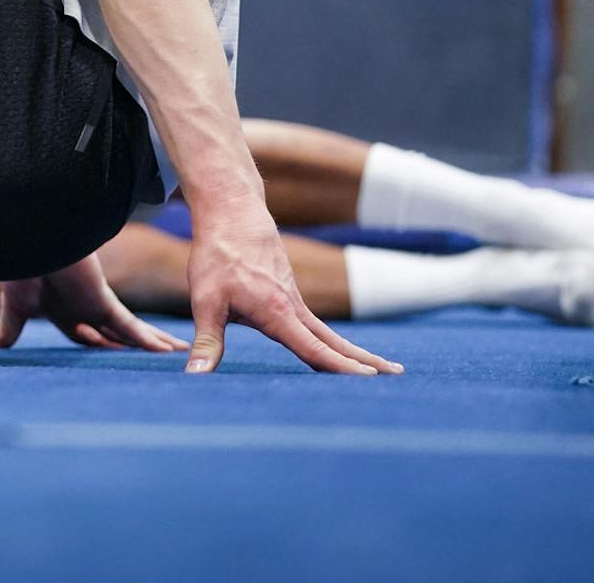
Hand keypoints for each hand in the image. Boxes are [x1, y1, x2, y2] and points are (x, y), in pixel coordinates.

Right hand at [0, 254, 183, 352]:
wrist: (29, 243)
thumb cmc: (18, 271)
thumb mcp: (12, 311)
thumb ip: (4, 333)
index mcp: (62, 311)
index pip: (85, 335)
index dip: (98, 345)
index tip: (113, 354)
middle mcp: (82, 307)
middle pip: (114, 333)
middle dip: (135, 344)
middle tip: (161, 355)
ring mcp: (95, 302)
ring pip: (128, 331)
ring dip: (152, 343)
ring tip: (176, 353)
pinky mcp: (103, 299)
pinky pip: (129, 326)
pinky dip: (146, 340)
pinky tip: (166, 351)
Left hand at [186, 194, 400, 375]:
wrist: (232, 213)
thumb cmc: (218, 256)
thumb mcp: (205, 301)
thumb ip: (207, 342)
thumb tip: (195, 376)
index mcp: (278, 313)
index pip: (314, 348)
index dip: (339, 367)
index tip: (369, 380)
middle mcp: (294, 308)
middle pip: (334, 341)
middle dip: (365, 361)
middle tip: (397, 376)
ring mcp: (294, 299)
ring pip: (328, 332)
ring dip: (354, 351)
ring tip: (381, 368)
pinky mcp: (289, 293)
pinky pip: (315, 323)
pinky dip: (332, 340)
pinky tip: (334, 348)